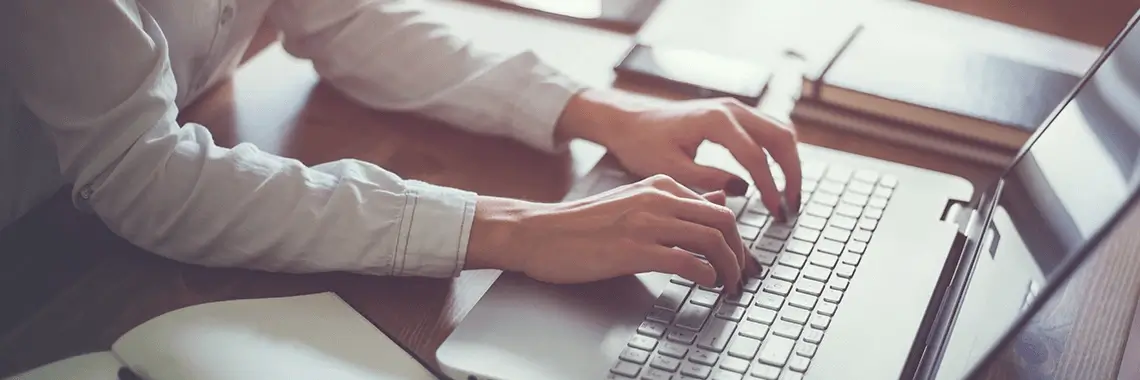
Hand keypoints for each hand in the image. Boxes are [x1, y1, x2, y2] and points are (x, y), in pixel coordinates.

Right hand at [466, 175, 757, 293]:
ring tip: (728, 286)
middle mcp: (658, 198)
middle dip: (741, 254)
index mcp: (661, 184)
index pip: (718, 207)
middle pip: (724, 222)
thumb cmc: (584, 224)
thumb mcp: (635, 201)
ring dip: (729, 268)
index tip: (741, 260)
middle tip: (742, 276)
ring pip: (712, 240)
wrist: (540, 232)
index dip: (738, 238)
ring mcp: (646, 223)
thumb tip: (720, 200)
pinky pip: (687, 261)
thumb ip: (677, 202)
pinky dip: (706, 275)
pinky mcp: (634, 250)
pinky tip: (706, 285)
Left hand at [557, 90, 801, 219]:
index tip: (776, 213)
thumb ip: (709, 179)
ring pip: (780, 131)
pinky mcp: (733, 114)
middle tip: (791, 206)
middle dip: (792, 174)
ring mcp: (734, 108)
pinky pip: (769, 129)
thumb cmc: (642, 144)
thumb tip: (743, 191)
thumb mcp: (671, 169)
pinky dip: (778, 153)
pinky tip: (775, 178)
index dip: (769, 187)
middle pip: (780, 138)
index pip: (755, 156)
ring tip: (788, 196)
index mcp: (715, 120)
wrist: (628, 121)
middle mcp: (730, 108)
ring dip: (789, 162)